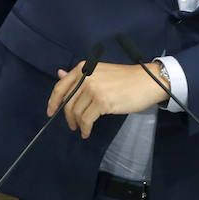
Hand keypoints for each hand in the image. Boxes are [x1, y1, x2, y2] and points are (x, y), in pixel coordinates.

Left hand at [47, 61, 167, 138]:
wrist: (147, 82)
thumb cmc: (126, 78)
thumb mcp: (100, 73)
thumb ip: (79, 75)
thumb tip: (60, 74)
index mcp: (84, 67)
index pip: (61, 86)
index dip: (53, 101)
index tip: (50, 111)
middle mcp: (86, 76)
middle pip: (68, 101)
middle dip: (67, 116)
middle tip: (72, 125)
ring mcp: (94, 88)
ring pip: (76, 112)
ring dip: (78, 124)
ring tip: (82, 129)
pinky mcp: (102, 102)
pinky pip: (86, 119)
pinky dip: (85, 128)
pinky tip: (87, 132)